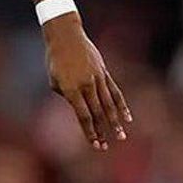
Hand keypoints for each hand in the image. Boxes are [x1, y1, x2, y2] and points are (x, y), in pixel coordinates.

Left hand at [44, 14, 130, 151]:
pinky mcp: (104, 73)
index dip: (90, 131)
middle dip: (102, 131)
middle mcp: (86, 85)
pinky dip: (121, 105)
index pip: (83, 116)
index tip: (95, 144)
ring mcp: (97, 78)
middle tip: (106, 146)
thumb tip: (80, 108)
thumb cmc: (55, 59)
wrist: (66, 36)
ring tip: (121, 136)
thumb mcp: (54, 80)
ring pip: (109, 104)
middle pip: (97, 113)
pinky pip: (115, 91)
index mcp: (71, 89)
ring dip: (115, 122)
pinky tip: (127, 116)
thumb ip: (67, 96)